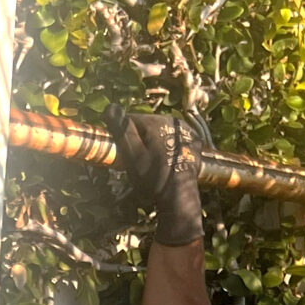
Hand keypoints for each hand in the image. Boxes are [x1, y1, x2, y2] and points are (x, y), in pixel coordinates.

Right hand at [109, 105, 210, 245]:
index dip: (124, 136)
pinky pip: (174, 138)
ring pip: (160, 131)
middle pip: (147, 125)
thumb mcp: (132, 155)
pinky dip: (168, 145)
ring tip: (152, 162)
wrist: (178, 197)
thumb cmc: (152, 178)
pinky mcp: (193, 141)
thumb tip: (111, 106)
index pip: (131, 119)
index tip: (125, 153)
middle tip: (139, 160)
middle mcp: (173, 120)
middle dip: (140, 138)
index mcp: (156, 121)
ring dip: (153, 142)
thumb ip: (122, 129)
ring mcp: (186, 130)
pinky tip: (166, 159)